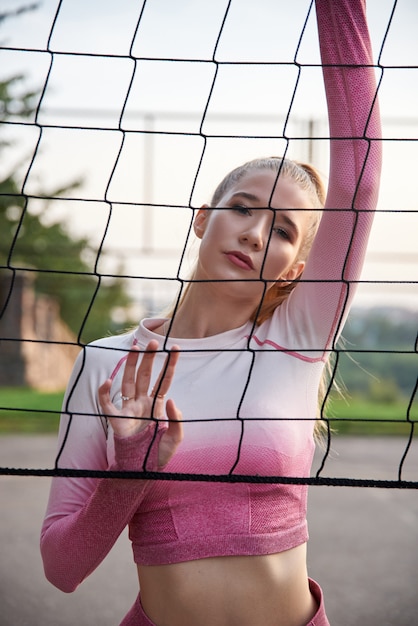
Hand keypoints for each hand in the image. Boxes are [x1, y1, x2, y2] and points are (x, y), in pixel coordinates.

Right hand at [98, 340, 182, 466]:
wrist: (143, 471)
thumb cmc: (158, 454)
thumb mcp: (175, 438)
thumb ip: (177, 420)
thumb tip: (170, 400)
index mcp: (157, 405)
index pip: (164, 381)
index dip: (170, 365)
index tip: (176, 348)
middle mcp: (142, 403)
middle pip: (146, 376)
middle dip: (150, 359)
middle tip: (154, 342)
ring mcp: (129, 409)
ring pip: (128, 382)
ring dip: (131, 365)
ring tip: (135, 348)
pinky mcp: (116, 420)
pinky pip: (107, 405)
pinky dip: (104, 394)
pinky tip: (107, 382)